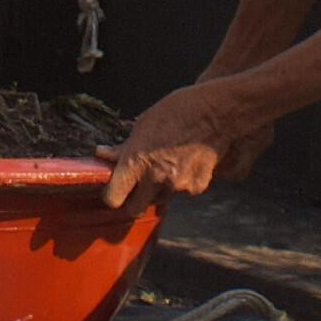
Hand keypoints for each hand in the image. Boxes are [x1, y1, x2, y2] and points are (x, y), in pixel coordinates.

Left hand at [101, 81, 265, 209]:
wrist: (217, 111)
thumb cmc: (178, 110)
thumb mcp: (144, 123)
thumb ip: (124, 147)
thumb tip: (103, 155)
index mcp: (137, 161)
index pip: (113, 198)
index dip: (111, 197)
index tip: (114, 191)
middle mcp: (155, 177)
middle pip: (134, 210)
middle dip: (133, 202)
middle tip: (136, 188)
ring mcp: (178, 185)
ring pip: (160, 199)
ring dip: (160, 189)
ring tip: (170, 161)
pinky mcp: (197, 187)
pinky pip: (182, 193)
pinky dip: (183, 183)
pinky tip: (188, 161)